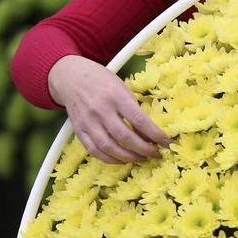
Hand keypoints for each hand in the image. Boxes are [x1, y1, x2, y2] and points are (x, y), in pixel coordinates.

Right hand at [48, 55, 168, 163]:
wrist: (72, 78)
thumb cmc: (103, 81)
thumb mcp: (122, 88)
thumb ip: (133, 109)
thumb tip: (148, 133)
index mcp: (116, 96)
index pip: (139, 120)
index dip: (155, 134)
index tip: (166, 142)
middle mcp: (101, 110)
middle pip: (124, 137)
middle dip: (143, 149)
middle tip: (155, 153)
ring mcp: (88, 122)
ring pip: (109, 147)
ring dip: (128, 157)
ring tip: (141, 158)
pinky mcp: (79, 131)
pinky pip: (94, 151)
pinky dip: (110, 159)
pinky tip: (121, 159)